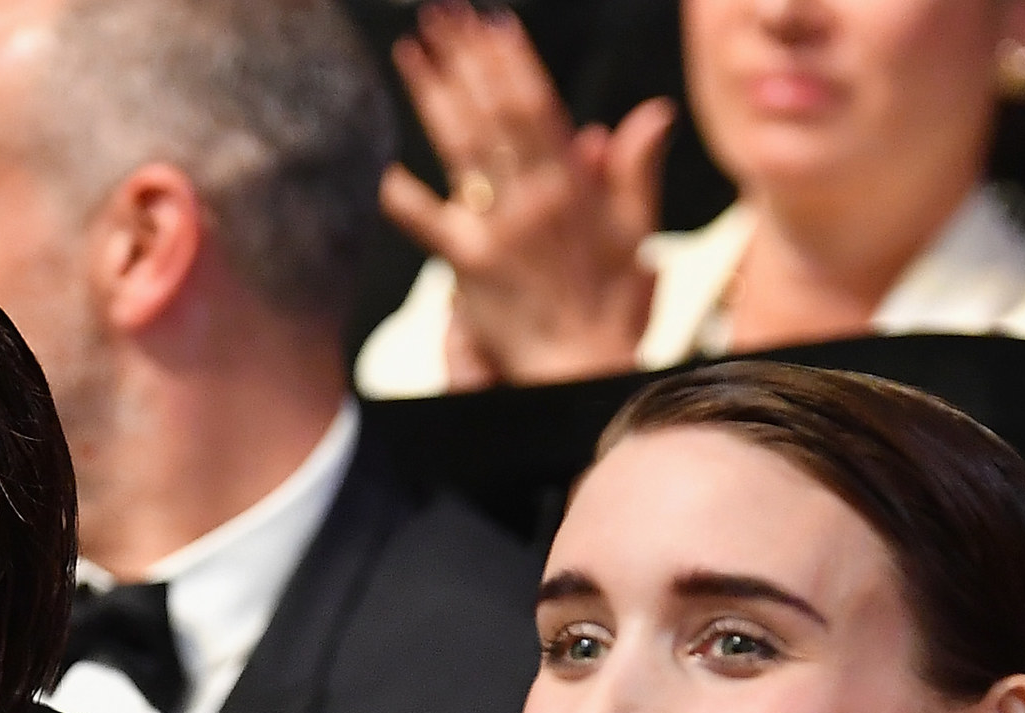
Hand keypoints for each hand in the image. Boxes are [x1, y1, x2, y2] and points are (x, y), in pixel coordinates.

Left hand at [381, 1, 669, 384]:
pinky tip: (377, 165)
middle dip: (466, 60)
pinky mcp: (468, 264)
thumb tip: (647, 114)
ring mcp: (499, 228)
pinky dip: (402, 194)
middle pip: (495, 112)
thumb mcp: (638, 231)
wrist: (580, 367)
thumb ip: (637, 169)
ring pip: (463, 148)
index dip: (512, 61)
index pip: (539, 105)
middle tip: (440, 17)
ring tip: (409, 53)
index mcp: (574, 183)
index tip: (490, 23)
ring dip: (434, 95)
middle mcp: (534, 197)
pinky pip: (429, 221)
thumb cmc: (611, 303)